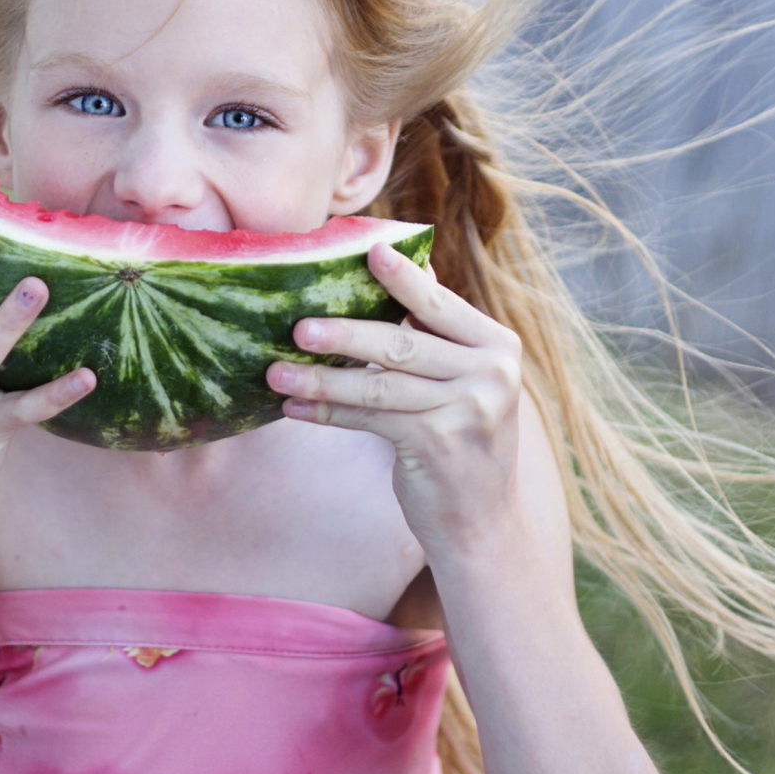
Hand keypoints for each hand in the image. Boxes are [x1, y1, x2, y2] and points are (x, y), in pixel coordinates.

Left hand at [266, 242, 530, 560]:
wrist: (483, 522)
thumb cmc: (463, 437)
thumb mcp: (466, 379)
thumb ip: (438, 333)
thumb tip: (400, 267)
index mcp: (498, 345)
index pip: (439, 305)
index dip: (403, 278)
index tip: (368, 251)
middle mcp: (490, 373)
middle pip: (402, 343)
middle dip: (344, 333)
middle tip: (298, 327)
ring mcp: (467, 410)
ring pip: (378, 384)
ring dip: (322, 380)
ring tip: (277, 372)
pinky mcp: (438, 445)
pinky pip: (370, 419)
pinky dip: (328, 414)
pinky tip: (294, 409)